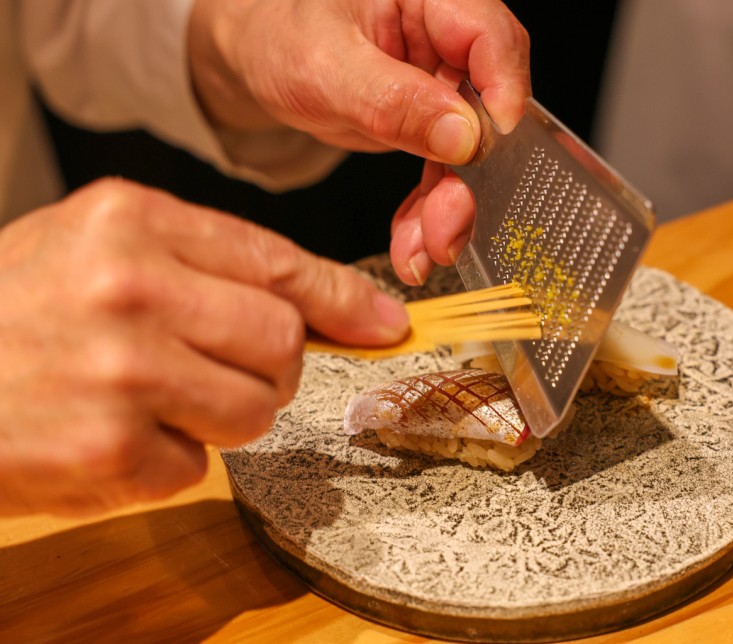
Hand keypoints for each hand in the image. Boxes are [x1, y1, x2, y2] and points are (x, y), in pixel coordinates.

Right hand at [0, 178, 407, 515]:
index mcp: (129, 220)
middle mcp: (129, 288)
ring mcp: (118, 372)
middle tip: (214, 368)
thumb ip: (208, 266)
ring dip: (223, 415)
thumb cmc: (12, 311)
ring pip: (256, 408)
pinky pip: (197, 466)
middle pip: (282, 341)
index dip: (340, 299)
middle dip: (268, 366)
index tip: (383, 323)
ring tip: (154, 399)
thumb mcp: (96, 249)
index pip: (275, 262)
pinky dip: (167, 460)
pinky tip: (110, 434)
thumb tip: (340, 310)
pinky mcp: (107, 451)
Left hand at [189, 0, 530, 283]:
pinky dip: (428, 213)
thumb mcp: (324, 67)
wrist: (256, 60)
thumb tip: (464, 135)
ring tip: (421, 252)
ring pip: (469, 154)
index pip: (491, 38)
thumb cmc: (279, 37)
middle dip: (469, 179)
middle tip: (447, 229)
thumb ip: (393, 100)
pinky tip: (412, 243)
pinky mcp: (431, 124)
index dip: (502, 96)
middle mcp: (445, 39)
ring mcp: (442, 85)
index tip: (486, 153)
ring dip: (448, 209)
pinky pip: (444, 173)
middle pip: (487, 108)